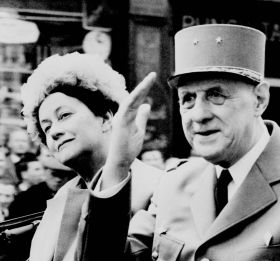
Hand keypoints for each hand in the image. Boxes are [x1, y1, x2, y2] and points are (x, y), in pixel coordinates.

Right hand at [101, 72, 156, 187]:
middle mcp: (123, 115)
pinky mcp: (120, 123)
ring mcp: (121, 118)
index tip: (152, 78)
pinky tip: (142, 90)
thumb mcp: (139, 130)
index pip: (137, 100)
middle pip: (134, 97)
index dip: (144, 89)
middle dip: (144, 86)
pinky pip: (127, 108)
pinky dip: (134, 98)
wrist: (121, 162)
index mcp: (127, 116)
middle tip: (153, 74)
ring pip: (131, 100)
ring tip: (151, 79)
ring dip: (141, 89)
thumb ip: (142, 118)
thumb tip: (147, 105)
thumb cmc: (128, 148)